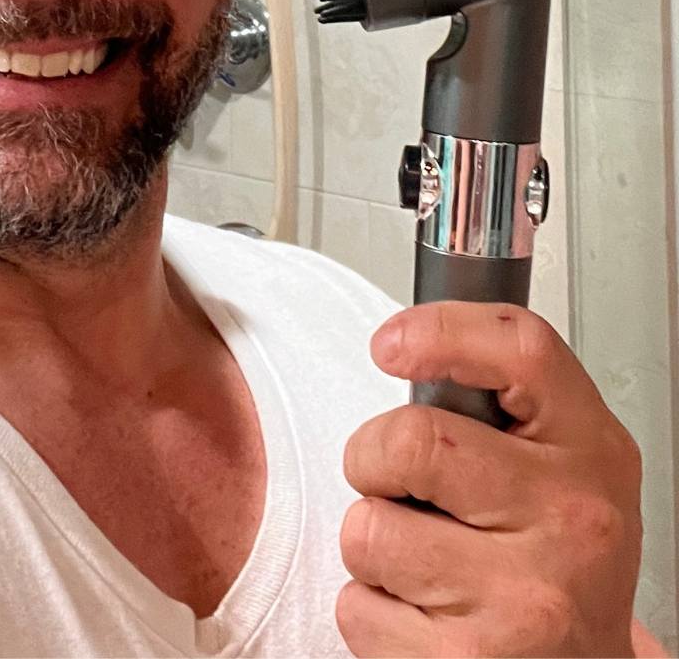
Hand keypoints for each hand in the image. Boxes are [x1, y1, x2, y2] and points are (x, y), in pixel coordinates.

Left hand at [337, 300, 643, 657]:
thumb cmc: (555, 560)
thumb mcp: (556, 464)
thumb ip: (497, 404)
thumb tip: (404, 349)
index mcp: (590, 452)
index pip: (522, 350)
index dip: (441, 329)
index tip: (391, 345)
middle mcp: (570, 522)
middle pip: (410, 440)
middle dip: (373, 458)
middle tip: (399, 485)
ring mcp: (523, 600)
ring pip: (367, 528)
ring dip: (373, 544)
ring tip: (428, 561)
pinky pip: (356, 604)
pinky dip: (372, 609)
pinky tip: (426, 615)